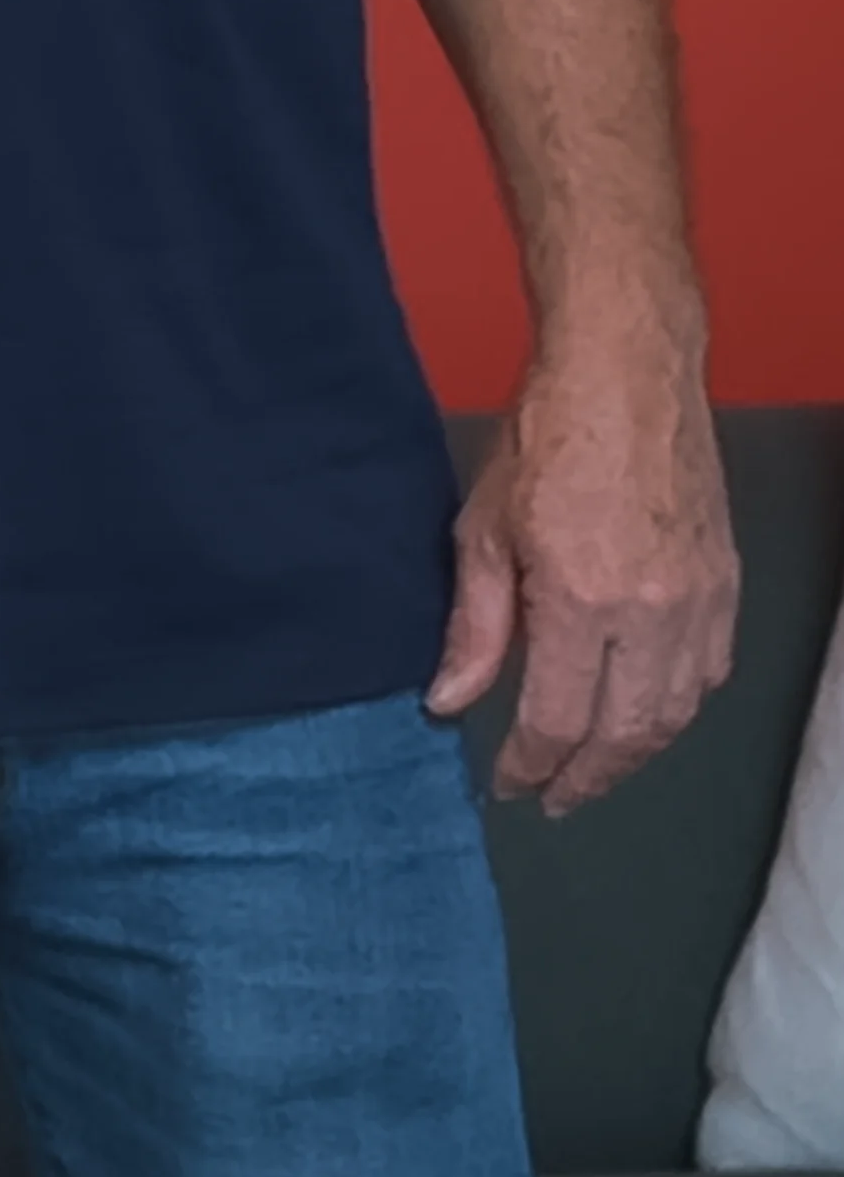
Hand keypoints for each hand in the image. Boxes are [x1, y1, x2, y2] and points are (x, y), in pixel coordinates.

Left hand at [429, 345, 736, 812]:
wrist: (628, 377)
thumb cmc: (542, 443)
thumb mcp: (483, 531)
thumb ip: (474, 627)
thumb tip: (448, 702)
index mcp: (584, 602)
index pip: (559, 718)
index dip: (530, 762)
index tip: (508, 783)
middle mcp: (654, 616)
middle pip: (629, 733)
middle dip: (588, 777)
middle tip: (553, 799)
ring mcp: (701, 604)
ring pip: (678, 713)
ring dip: (635, 754)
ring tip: (592, 771)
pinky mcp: (727, 587)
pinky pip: (710, 674)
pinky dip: (676, 709)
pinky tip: (642, 716)